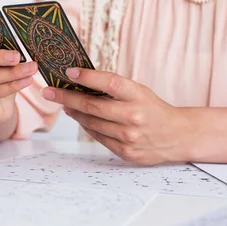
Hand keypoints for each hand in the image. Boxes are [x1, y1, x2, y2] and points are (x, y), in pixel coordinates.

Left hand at [41, 68, 193, 164]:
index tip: (68, 72)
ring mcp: (129, 137)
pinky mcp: (126, 152)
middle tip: (49, 91)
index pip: (109, 83)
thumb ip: (114, 89)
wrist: (178, 136)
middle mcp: (134, 116)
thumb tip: (80, 83)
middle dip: (66, 98)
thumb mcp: (139, 92)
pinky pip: (98, 137)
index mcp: (139, 96)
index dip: (87, 77)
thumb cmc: (153, 109)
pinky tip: (81, 119)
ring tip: (65, 105)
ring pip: (91, 123)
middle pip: (92, 106)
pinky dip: (87, 127)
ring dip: (74, 113)